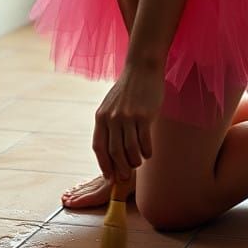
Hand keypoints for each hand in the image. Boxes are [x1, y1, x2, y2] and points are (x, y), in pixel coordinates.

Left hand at [92, 60, 163, 182]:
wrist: (141, 69)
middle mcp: (112, 118)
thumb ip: (109, 126)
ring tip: (139, 162)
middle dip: (121, 169)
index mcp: (101, 117)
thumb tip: (112, 154)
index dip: (104, 165)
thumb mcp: (110, 106)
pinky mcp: (143, 116)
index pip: (99, 148)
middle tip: (127, 176)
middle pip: (114, 153)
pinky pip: (144, 143)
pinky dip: (147, 152)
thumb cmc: (127, 91)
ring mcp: (127, 117)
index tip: (110, 178)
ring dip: (135, 162)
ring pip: (130, 151)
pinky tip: (148, 152)